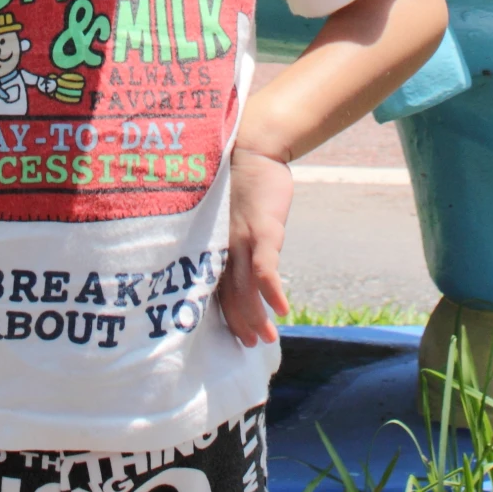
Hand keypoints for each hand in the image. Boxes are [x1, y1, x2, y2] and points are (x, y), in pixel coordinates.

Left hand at [218, 146, 292, 347]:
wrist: (251, 145)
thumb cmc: (235, 182)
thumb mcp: (224, 212)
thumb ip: (224, 238)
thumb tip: (224, 263)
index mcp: (211, 244)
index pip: (211, 287)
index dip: (219, 313)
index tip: (227, 335)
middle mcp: (222, 246)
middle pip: (227, 293)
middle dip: (239, 323)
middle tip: (248, 346)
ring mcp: (242, 239)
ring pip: (245, 287)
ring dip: (255, 316)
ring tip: (264, 339)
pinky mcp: (264, 228)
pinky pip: (265, 265)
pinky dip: (271, 289)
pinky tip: (281, 309)